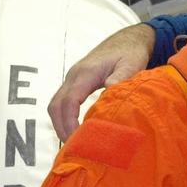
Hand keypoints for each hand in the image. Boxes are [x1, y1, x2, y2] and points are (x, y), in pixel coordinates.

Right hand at [48, 24, 156, 141]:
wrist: (128, 39)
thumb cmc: (130, 52)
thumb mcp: (131, 64)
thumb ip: (121, 77)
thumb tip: (110, 91)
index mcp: (86, 73)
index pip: (69, 101)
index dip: (69, 123)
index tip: (78, 140)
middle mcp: (74, 76)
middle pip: (56, 106)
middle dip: (62, 128)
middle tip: (75, 148)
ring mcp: (73, 79)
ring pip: (56, 105)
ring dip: (62, 124)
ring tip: (76, 143)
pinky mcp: (76, 83)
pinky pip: (64, 103)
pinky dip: (66, 118)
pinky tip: (77, 130)